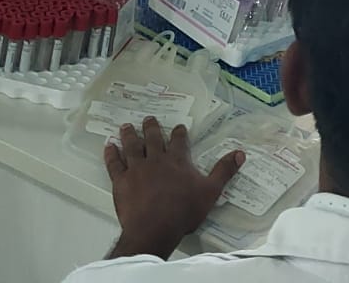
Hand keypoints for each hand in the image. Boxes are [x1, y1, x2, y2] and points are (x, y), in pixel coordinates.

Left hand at [105, 118, 242, 260]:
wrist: (154, 228)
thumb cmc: (183, 211)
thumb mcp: (210, 191)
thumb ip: (224, 171)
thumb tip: (240, 153)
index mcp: (177, 160)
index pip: (180, 141)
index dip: (179, 133)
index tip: (179, 127)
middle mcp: (156, 159)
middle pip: (153, 138)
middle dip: (151, 127)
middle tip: (148, 118)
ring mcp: (136, 169)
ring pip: (132, 146)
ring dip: (130, 135)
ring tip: (126, 126)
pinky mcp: (121, 181)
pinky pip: (114, 164)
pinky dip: (111, 154)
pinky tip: (108, 146)